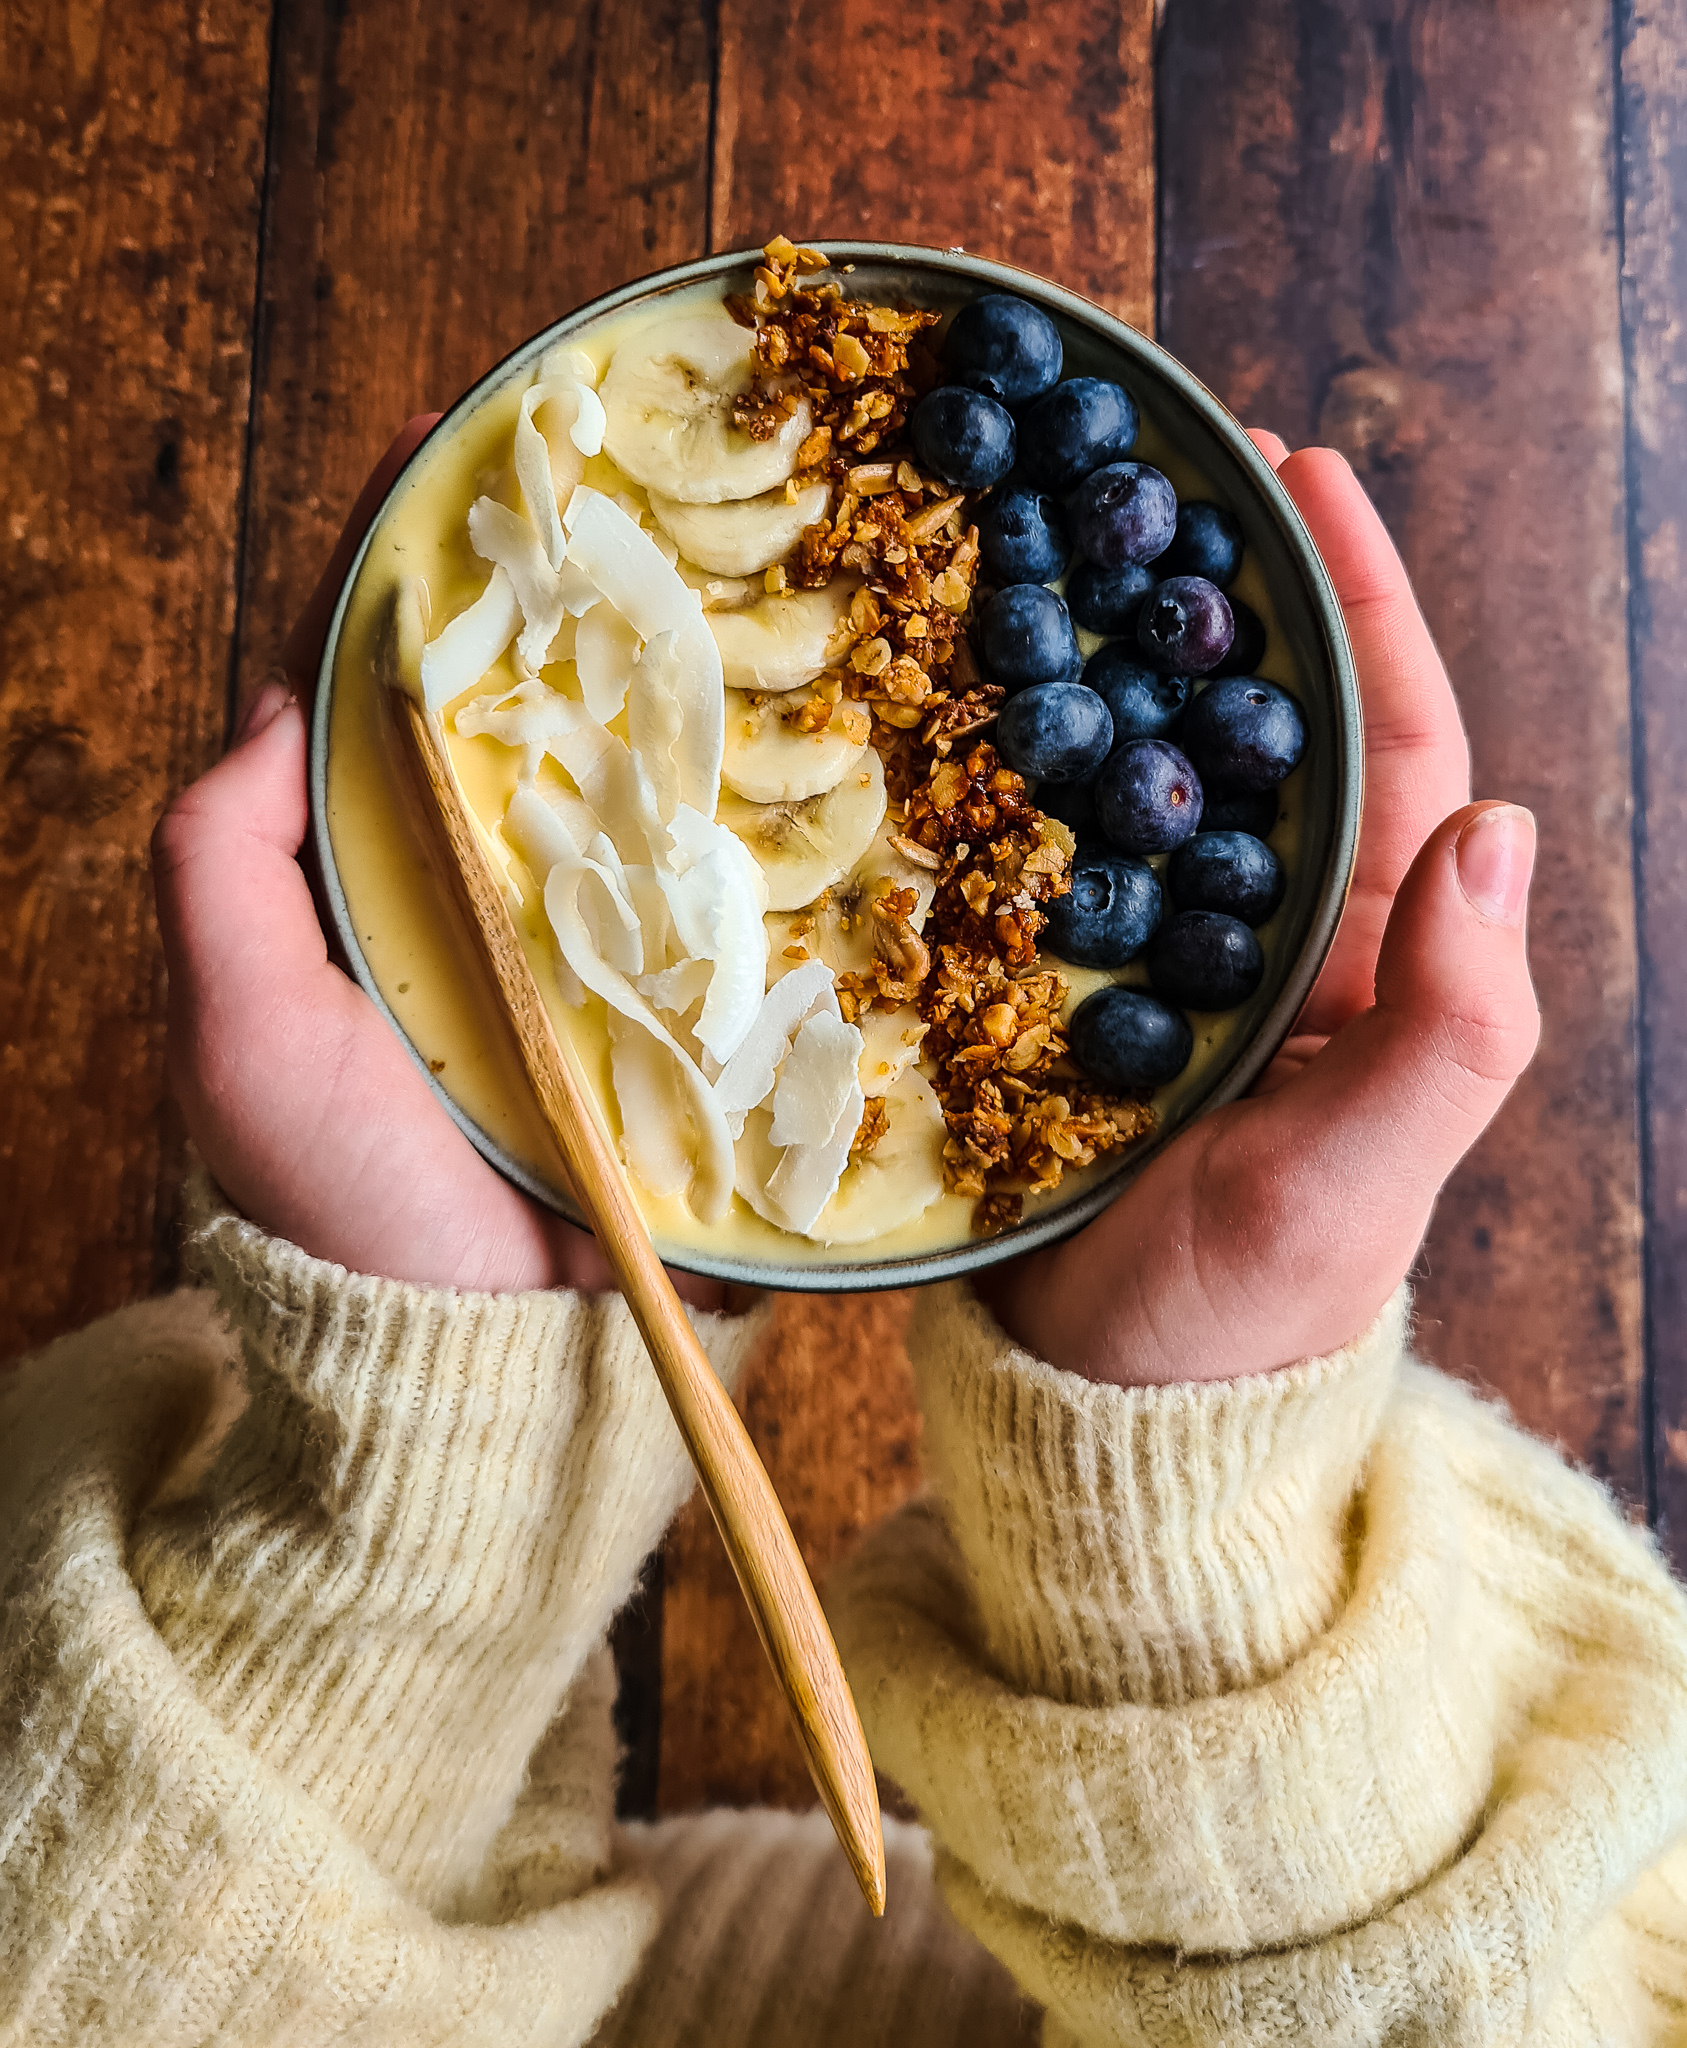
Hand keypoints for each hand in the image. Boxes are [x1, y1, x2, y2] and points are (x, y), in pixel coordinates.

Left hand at [152, 419, 725, 1305]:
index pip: (367, 684)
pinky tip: (794, 733)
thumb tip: (268, 695)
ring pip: (615, 783)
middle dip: (557, 588)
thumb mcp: (234, 1034)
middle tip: (627, 472)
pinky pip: (703, 887)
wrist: (478, 1358)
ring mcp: (576, 944)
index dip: (400, 558)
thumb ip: (217, 866)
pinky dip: (741, 811)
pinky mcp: (669, 1005)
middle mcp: (468, 890)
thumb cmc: (344, 1204)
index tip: (450, 439)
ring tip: (727, 562)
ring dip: (661, 679)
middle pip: (508, 708)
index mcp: (357, 877)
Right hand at [979, 442, 1538, 1384]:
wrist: (1101, 1406)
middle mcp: (1278, 941)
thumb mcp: (1357, 1180)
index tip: (1305, 474)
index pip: (1393, 749)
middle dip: (1227, 598)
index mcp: (1374, 960)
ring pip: (1153, 782)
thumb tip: (1503, 821)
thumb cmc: (1241, 1311)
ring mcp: (1165, 968)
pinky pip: (1051, 860)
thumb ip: (1449, 1029)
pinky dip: (1022, 776)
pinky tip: (964, 711)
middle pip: (1265, 734)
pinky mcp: (1064, 1000)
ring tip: (1051, 553)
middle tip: (1158, 473)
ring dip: (1117, 666)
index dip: (1361, 607)